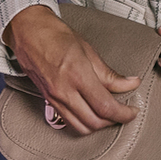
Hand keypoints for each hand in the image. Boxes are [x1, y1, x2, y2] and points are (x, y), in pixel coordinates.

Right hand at [4, 5, 140, 133]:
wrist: (28, 31)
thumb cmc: (55, 35)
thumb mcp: (88, 50)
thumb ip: (110, 74)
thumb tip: (130, 84)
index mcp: (77, 75)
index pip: (105, 106)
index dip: (123, 114)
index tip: (133, 111)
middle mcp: (64, 91)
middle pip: (94, 122)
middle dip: (113, 121)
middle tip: (124, 113)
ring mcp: (54, 98)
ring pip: (80, 127)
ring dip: (98, 125)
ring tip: (108, 114)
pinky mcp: (48, 100)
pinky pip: (68, 121)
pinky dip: (83, 122)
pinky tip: (90, 112)